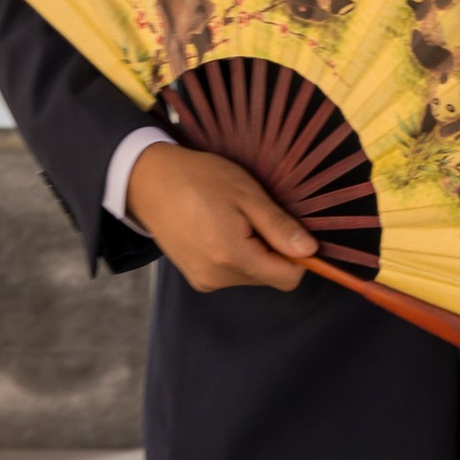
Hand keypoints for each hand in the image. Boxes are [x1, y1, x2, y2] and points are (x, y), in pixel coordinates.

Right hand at [127, 140, 314, 293]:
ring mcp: (204, 280)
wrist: (149, 181)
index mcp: (232, 257)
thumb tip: (311, 251)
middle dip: (274, 249)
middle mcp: (217, 277)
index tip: (291, 228)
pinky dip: (237, 254)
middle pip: (271, 276)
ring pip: (253, 275)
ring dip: (255, 251)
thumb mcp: (247, 195)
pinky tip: (221, 228)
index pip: (288, 277)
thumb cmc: (199, 179)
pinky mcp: (196, 278)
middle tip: (254, 215)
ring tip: (233, 219)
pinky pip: (233, 273)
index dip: (300, 255)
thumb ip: (280, 227)